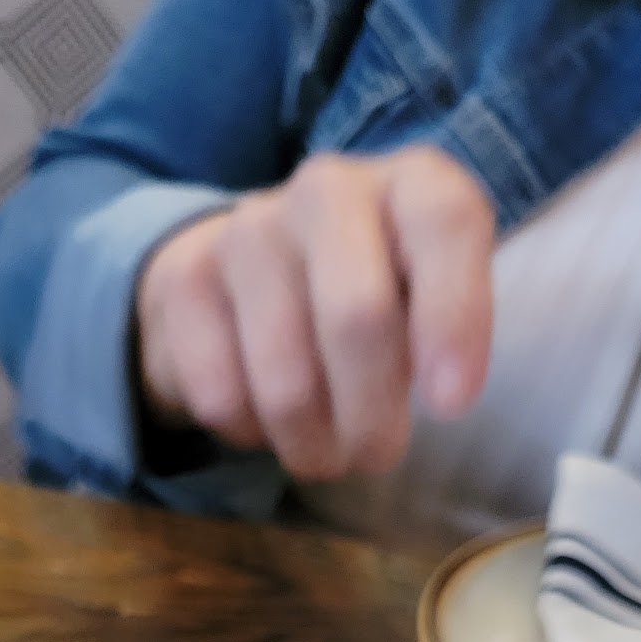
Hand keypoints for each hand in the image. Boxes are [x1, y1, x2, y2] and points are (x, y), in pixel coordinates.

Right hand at [135, 146, 495, 481]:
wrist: (246, 276)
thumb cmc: (369, 297)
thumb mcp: (429, 301)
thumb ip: (451, 330)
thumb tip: (444, 394)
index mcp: (411, 184)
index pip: (446, 224)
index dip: (455, 317)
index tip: (451, 406)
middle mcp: (329, 190)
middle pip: (357, 316)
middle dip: (370, 417)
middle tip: (375, 458)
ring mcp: (248, 229)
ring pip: (286, 380)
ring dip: (310, 444)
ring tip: (323, 452)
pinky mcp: (186, 281)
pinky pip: (222, 395)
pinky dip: (250, 432)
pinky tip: (264, 419)